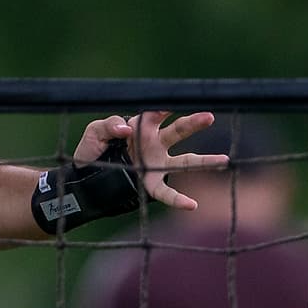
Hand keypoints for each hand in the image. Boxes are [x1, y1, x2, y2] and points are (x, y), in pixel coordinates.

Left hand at [73, 111, 228, 210]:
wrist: (83, 178)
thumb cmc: (91, 151)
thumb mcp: (94, 132)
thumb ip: (108, 125)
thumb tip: (126, 129)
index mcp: (140, 127)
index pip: (156, 113)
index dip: (164, 107)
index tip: (173, 102)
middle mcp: (153, 144)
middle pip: (178, 131)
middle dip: (193, 123)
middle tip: (209, 116)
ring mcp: (155, 165)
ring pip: (185, 162)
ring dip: (205, 162)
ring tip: (225, 160)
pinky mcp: (150, 185)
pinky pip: (167, 193)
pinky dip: (180, 199)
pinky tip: (193, 205)